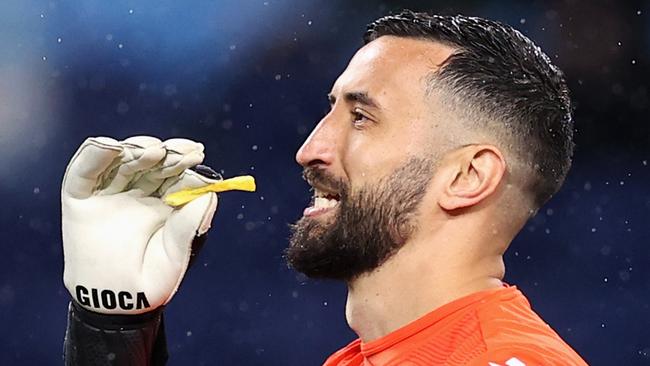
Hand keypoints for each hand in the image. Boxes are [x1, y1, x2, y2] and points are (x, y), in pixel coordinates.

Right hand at [61, 136, 218, 314]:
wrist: (116, 303)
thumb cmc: (151, 281)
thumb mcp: (176, 253)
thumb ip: (190, 223)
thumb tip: (210, 191)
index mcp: (165, 200)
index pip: (175, 170)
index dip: (185, 160)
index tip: (197, 154)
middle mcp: (138, 190)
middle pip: (151, 160)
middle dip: (166, 152)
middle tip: (178, 151)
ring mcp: (110, 191)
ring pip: (122, 159)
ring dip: (136, 149)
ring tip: (153, 151)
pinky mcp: (81, 197)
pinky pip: (86, 171)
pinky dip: (94, 154)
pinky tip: (110, 146)